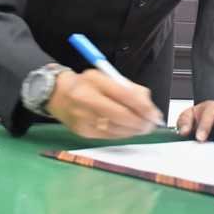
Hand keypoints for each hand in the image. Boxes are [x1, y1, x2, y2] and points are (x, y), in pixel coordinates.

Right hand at [46, 69, 163, 138]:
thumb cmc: (88, 85)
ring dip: (133, 131)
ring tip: (143, 128)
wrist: (58, 95)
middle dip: (140, 122)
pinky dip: (122, 134)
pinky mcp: (82, 132)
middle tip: (151, 125)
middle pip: (121, 115)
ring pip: (116, 129)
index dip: (143, 107)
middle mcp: (86, 99)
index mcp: (95, 80)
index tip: (155, 114)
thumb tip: (148, 107)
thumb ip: (129, 88)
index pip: (125, 95)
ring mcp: (83, 117)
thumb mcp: (107, 77)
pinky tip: (128, 130)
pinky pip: (108, 136)